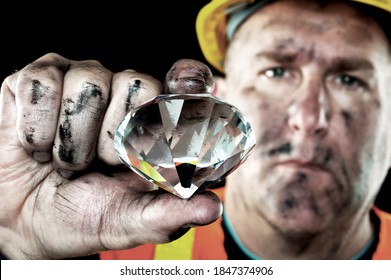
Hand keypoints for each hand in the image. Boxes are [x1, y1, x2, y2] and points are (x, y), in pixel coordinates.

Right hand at [0, 53, 221, 258]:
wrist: (26, 222)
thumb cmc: (85, 215)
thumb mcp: (131, 220)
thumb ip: (170, 213)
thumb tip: (214, 206)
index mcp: (152, 121)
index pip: (184, 82)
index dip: (189, 84)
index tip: (188, 94)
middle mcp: (121, 92)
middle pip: (137, 84)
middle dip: (114, 138)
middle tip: (98, 165)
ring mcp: (81, 80)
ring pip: (89, 84)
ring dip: (73, 140)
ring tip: (67, 161)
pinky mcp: (38, 79)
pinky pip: (41, 86)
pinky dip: (36, 130)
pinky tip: (39, 147)